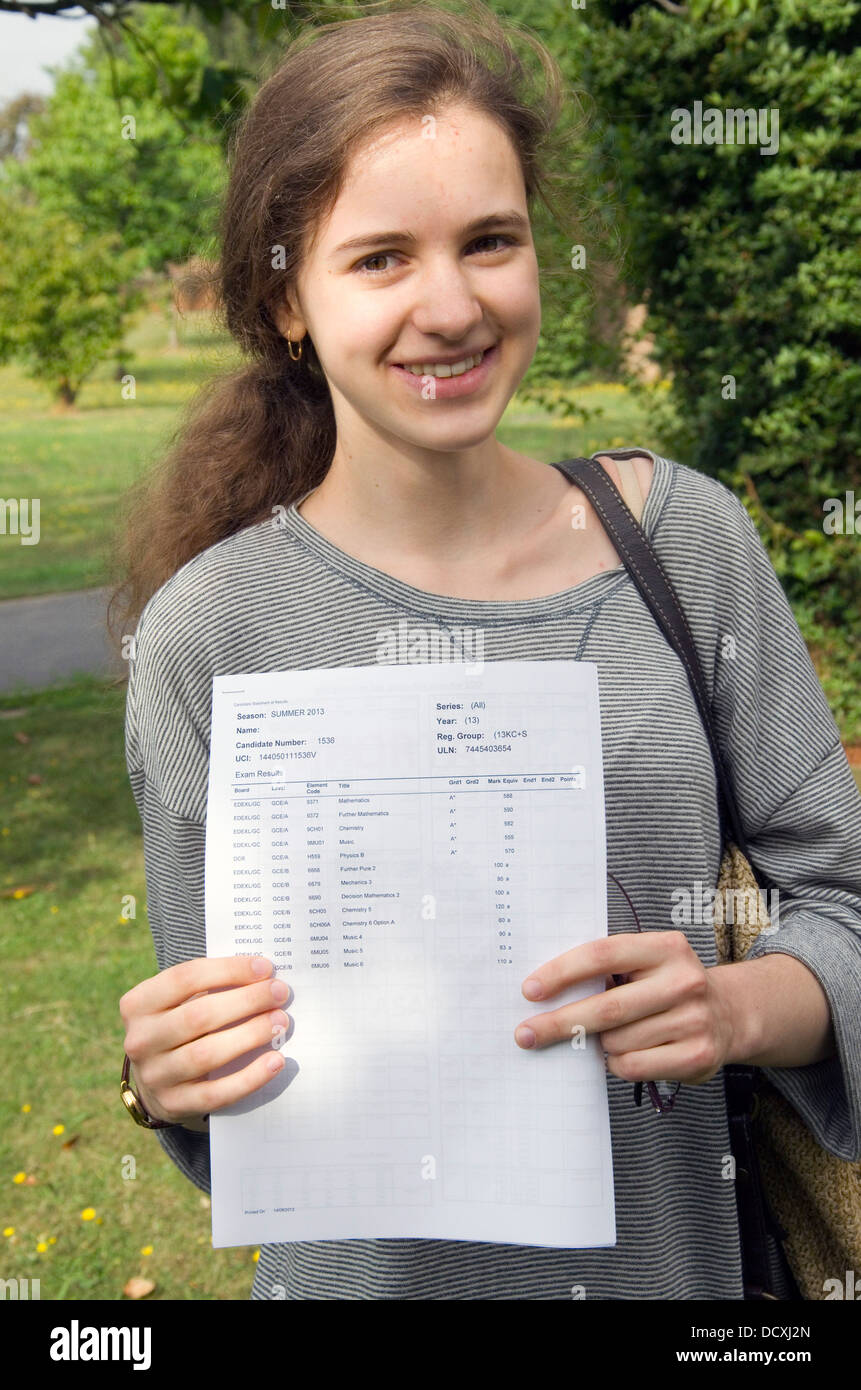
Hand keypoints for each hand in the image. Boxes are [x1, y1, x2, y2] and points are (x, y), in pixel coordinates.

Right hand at [119, 956, 291, 1123]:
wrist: (155, 1080)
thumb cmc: (180, 1026)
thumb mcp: (179, 1001)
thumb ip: (211, 985)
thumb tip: (263, 975)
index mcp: (138, 1004)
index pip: (185, 978)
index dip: (229, 970)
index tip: (265, 967)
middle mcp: (140, 1040)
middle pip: (199, 1016)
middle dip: (246, 1001)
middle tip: (279, 993)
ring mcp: (155, 1075)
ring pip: (207, 1054)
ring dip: (250, 1035)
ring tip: (280, 1022)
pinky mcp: (174, 1104)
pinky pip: (217, 1093)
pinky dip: (250, 1077)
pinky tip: (275, 1061)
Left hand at [513, 930, 735, 1084]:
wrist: (728, 1014)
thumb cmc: (666, 985)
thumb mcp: (645, 963)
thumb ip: (606, 968)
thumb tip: (544, 993)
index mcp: (665, 947)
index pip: (602, 955)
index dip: (561, 972)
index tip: (530, 990)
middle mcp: (684, 980)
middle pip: (606, 1006)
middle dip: (560, 1022)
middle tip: (526, 1033)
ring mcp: (694, 1019)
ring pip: (617, 1041)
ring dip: (598, 1044)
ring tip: (606, 1037)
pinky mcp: (697, 1055)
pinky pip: (633, 1066)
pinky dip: (617, 1063)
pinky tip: (624, 1053)